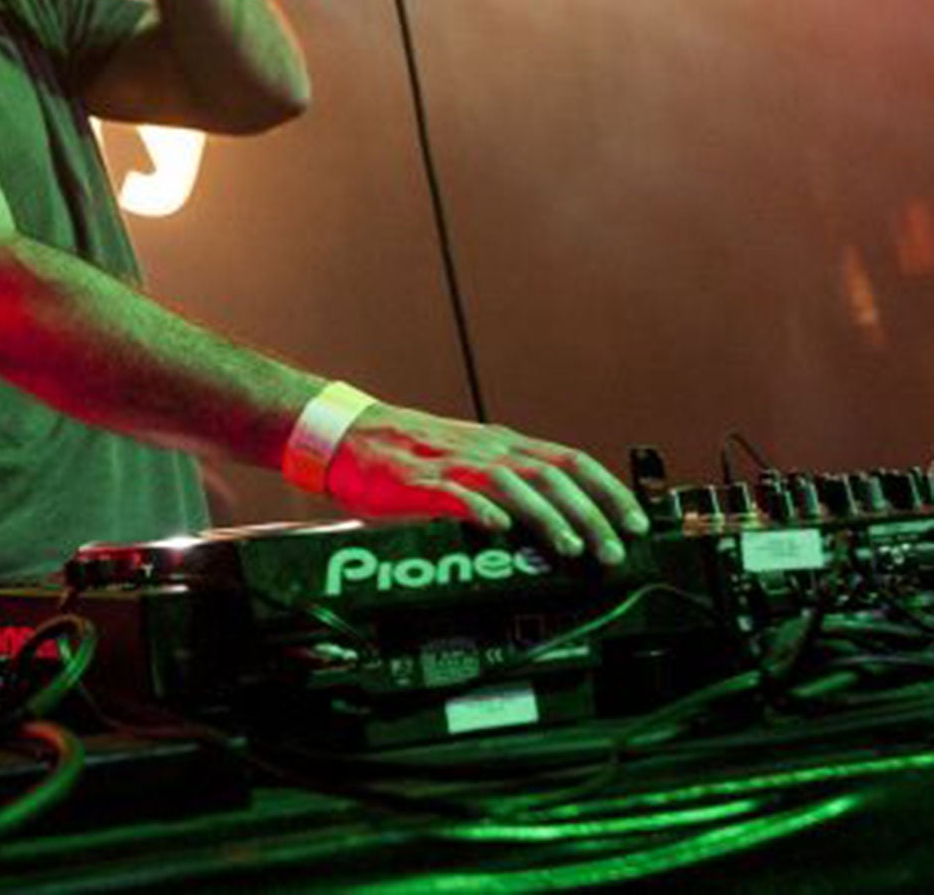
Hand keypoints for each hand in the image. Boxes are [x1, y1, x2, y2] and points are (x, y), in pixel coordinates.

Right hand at [325, 404, 649, 565]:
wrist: (349, 435)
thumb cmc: (411, 456)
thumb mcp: (471, 460)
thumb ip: (511, 484)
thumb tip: (563, 519)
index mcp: (502, 444)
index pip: (570, 459)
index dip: (608, 490)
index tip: (636, 522)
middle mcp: (485, 449)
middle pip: (550, 474)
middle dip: (588, 513)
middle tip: (612, 549)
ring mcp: (452, 463)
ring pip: (511, 483)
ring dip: (546, 515)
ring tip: (570, 547)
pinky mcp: (417, 481)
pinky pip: (453, 493)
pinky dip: (480, 509)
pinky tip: (498, 529)